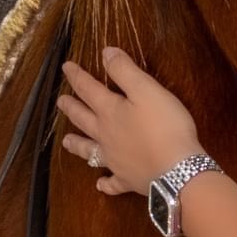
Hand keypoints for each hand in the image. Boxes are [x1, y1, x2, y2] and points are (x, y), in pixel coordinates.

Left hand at [58, 48, 203, 195]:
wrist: (176, 169)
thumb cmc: (165, 125)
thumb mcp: (147, 90)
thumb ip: (125, 71)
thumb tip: (105, 53)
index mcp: (110, 111)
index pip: (89, 89)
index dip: (77, 77)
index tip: (66, 67)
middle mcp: (106, 135)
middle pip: (83, 119)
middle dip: (72, 108)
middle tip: (60, 101)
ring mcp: (115, 160)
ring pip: (90, 151)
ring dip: (78, 145)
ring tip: (66, 142)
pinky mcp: (128, 179)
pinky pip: (112, 182)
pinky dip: (105, 183)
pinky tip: (100, 184)